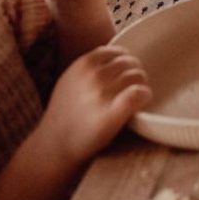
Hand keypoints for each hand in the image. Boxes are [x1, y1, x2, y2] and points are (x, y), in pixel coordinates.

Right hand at [39, 46, 151, 164]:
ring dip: (141, 85)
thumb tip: (119, 56)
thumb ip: (90, 67)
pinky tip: (142, 101)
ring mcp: (102, 94)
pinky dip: (144, 95)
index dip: (126, 62)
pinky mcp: (111, 114)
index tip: (125, 73)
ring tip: (135, 97)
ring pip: (138, 76)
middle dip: (134, 73)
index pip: (118, 52)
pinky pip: (138, 93)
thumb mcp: (69, 80)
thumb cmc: (65, 115)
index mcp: (83, 64)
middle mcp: (93, 76)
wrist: (54, 147)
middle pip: (130, 63)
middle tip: (131, 87)